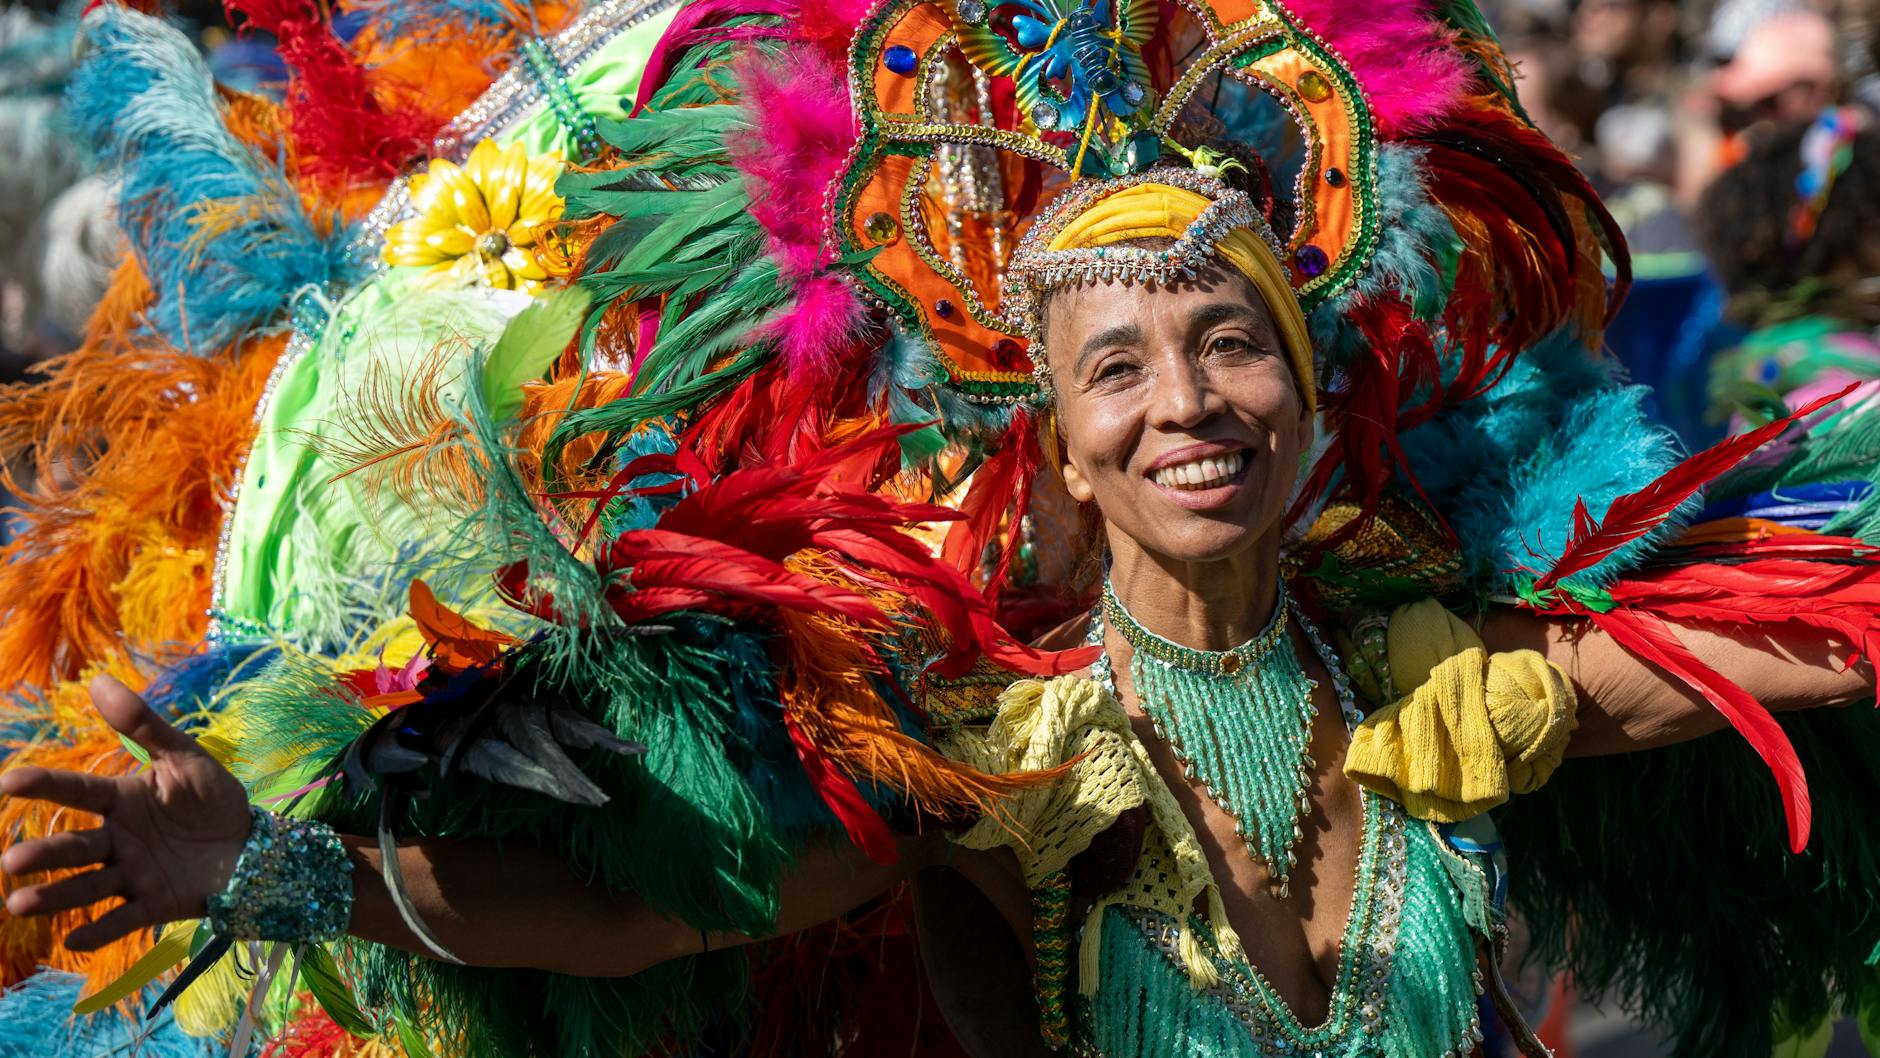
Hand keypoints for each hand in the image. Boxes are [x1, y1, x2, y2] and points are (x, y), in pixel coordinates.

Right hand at [0, 675, 252, 950]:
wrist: (254, 845)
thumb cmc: (213, 799)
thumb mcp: (184, 757)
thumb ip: (144, 724)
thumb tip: (99, 681)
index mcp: (122, 801)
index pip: (77, 792)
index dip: (45, 786)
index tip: (8, 781)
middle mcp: (118, 840)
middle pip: (76, 847)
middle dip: (44, 855)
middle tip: (11, 862)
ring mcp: (133, 874)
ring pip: (88, 885)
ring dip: (56, 896)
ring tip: (19, 903)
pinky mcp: (154, 903)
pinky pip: (124, 919)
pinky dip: (100, 930)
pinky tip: (73, 940)